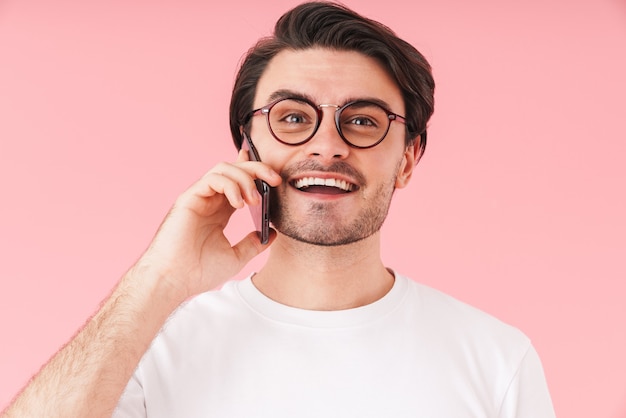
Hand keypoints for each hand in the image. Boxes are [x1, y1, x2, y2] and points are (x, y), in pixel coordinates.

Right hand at [133, 149, 281, 301]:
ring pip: (224, 169)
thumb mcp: (236, 257)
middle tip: (276, 180)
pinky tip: (239, 204)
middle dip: (258, 170)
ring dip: (245, 179)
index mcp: (219, 212)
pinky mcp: (189, 198)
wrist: (175, 280)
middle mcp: (209, 201)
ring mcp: (199, 198)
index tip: (272, 173)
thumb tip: (273, 233)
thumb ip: (254, 244)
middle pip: (234, 170)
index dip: (253, 172)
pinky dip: (230, 185)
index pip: (238, 183)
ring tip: (255, 201)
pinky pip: (213, 179)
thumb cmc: (198, 271)